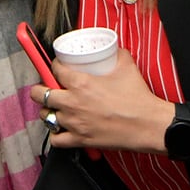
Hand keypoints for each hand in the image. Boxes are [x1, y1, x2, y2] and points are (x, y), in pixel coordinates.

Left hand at [27, 49, 173, 153]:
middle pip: (40, 94)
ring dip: (48, 110)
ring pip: (46, 116)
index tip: (57, 67)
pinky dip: (56, 135)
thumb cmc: (138, 99)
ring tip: (54, 107)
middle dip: (40, 88)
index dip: (53, 66)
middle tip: (47, 87)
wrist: (148, 125)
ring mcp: (75, 123)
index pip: (54, 70)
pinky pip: (56, 140)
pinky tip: (61, 128)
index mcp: (81, 83)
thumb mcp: (127, 66)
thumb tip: (112, 49)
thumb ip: (116, 54)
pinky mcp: (81, 140)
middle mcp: (73, 103)